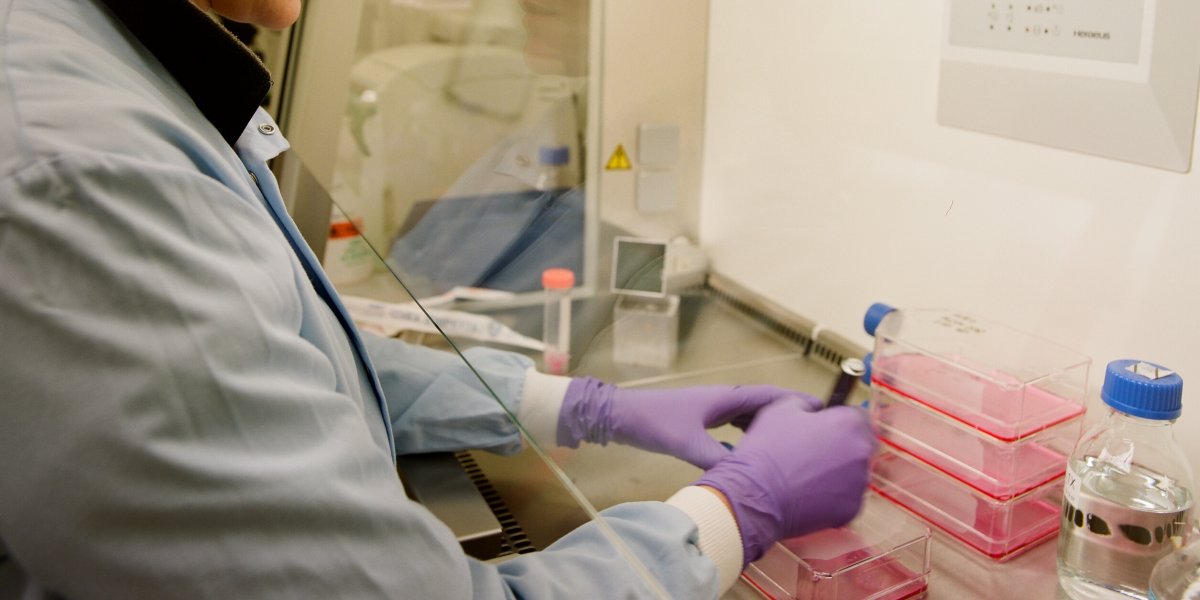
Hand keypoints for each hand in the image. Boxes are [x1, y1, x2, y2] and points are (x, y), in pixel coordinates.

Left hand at [557, 377, 822, 468]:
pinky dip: (750, 435)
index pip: (771, 396)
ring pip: (751, 416)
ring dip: (770, 426)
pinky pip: (736, 425)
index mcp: (727, 397)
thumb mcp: (688, 443)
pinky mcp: (702, 419)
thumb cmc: (655, 422)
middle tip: (813, 434)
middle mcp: (725, 398)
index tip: (822, 413)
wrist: (623, 415)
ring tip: (791, 445)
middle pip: (765, 405)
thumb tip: (748, 477)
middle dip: (789, 417)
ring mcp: (713, 408)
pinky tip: (754, 452)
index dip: (797, 403)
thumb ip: (719, 459)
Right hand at [694, 399, 874, 563]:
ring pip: (854, 473)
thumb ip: (807, 404)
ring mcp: (858, 484)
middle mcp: (861, 452)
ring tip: (808, 476)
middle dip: (843, 446)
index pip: (859, 416)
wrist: (755, 494)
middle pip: (861, 445)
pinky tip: (809, 494)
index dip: (841, 421)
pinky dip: (833, 496)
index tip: (828, 428)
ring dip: (839, 472)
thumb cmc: (767, 449)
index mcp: (849, 423)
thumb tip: (815, 410)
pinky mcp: (851, 510)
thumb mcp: (782, 409)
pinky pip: (847, 498)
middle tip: (816, 453)